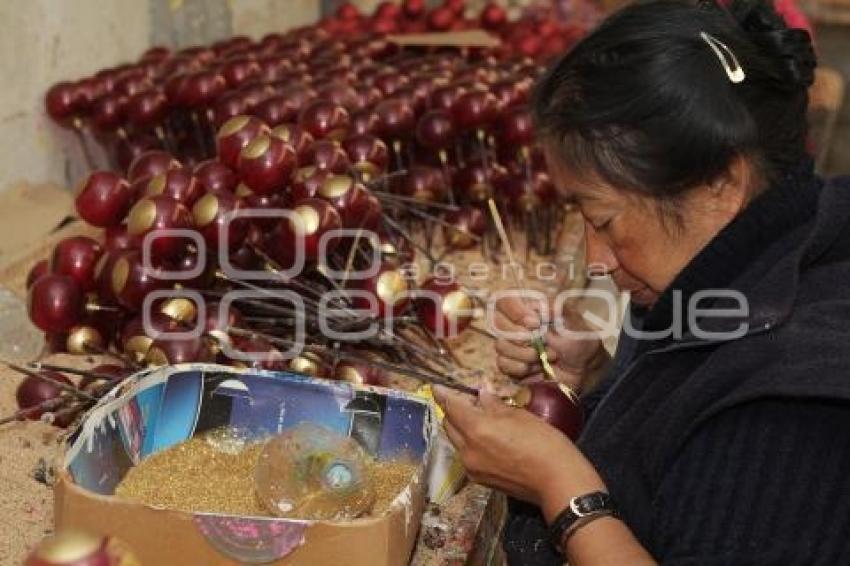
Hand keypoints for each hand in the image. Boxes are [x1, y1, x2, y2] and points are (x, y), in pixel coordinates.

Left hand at [432, 385, 604, 517]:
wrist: (557, 481)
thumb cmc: (544, 442)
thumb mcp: (519, 415)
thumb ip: (495, 404)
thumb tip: (482, 392)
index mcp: (476, 429)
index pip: (451, 406)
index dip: (444, 394)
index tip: (437, 387)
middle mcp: (467, 449)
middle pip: (449, 424)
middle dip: (453, 410)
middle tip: (467, 400)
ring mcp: (471, 467)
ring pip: (456, 441)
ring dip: (461, 427)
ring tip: (478, 418)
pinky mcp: (479, 480)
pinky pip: (466, 455)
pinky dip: (469, 443)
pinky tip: (486, 438)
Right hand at [493, 294, 607, 392]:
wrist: (584, 368)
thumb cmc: (579, 340)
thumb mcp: (574, 321)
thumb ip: (557, 309)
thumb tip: (536, 310)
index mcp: (528, 308)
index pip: (503, 300)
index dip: (514, 312)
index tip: (535, 323)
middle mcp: (515, 324)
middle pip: (499, 325)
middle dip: (523, 339)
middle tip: (545, 344)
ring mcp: (511, 345)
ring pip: (501, 346)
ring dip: (525, 355)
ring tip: (544, 358)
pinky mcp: (510, 364)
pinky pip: (503, 364)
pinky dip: (521, 369)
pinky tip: (536, 369)